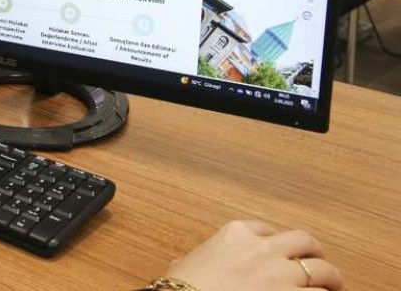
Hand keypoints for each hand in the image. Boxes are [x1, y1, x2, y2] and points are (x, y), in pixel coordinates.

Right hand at [164, 220, 342, 289]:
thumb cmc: (182, 287)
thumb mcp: (183, 266)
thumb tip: (180, 266)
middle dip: (313, 251)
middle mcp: (263, 248)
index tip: (280, 251)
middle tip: (318, 262)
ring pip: (322, 268)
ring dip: (330, 278)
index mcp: (235, 234)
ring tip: (333, 286)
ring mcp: (281, 273)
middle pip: (302, 240)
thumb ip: (194, 260)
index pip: (265, 229)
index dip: (276, 241)